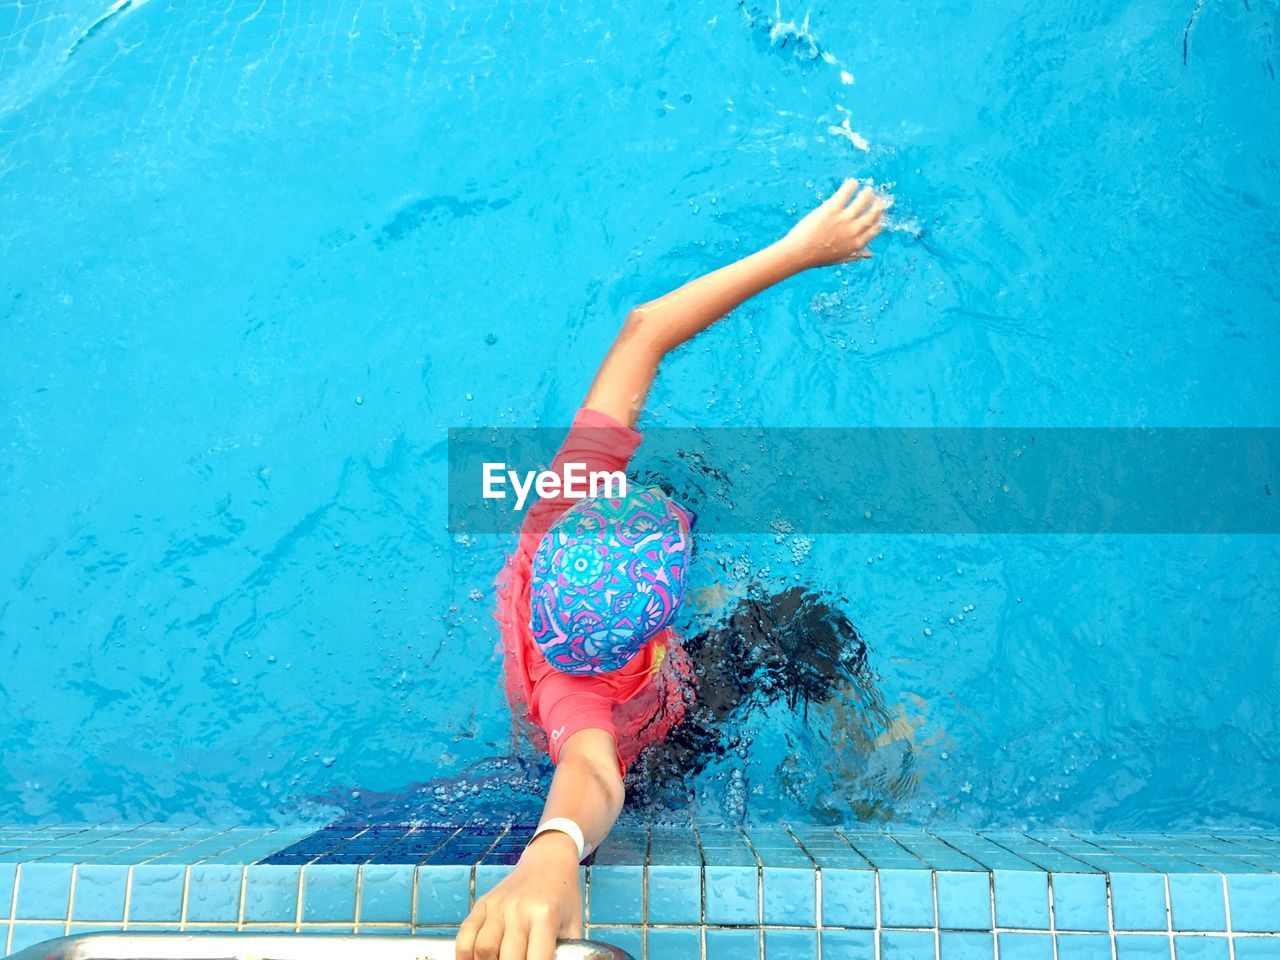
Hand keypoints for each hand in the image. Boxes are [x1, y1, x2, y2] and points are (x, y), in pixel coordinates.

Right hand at [455, 832, 582, 959]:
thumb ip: (566, 953)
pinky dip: (465, 955)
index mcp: (545, 914)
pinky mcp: (482, 903)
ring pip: (483, 950)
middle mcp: (518, 909)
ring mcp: (497, 905)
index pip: (537, 959)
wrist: (549, 861)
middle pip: (507, 958)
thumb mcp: (573, 924)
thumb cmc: (563, 896)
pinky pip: (465, 936)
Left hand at [781, 178, 885, 268]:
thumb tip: (869, 254)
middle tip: (877, 199)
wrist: (799, 253)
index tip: (879, 214)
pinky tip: (852, 182)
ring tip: (867, 189)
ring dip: (867, 194)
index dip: (879, 220)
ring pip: (862, 201)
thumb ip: (855, 255)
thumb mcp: (840, 258)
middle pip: (872, 214)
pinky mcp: (832, 209)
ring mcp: (844, 219)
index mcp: (856, 244)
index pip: (874, 229)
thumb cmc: (817, 257)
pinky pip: (846, 193)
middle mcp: (853, 230)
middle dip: (877, 205)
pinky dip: (851, 186)